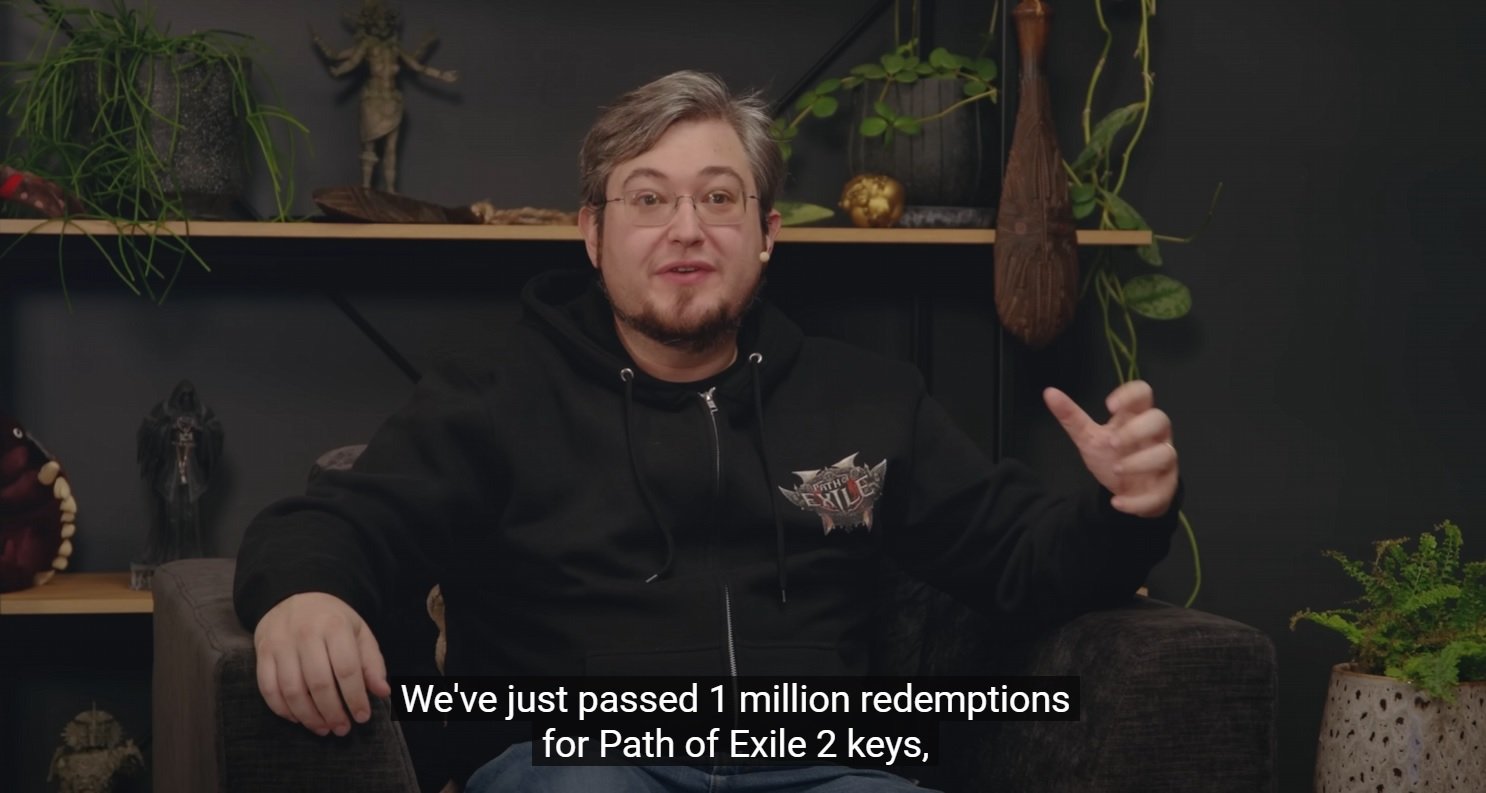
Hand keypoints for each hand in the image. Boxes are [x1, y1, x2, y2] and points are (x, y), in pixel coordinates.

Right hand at [253, 592, 389, 735]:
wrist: (292, 596)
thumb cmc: (331, 620)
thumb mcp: (359, 632)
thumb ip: (372, 662)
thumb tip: (382, 692)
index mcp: (334, 626)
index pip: (346, 669)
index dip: (355, 697)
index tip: (362, 717)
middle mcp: (305, 634)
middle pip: (318, 683)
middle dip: (332, 712)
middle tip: (342, 728)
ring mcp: (280, 644)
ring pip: (292, 690)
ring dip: (308, 716)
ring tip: (323, 728)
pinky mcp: (262, 654)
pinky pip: (268, 689)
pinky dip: (283, 709)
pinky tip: (298, 718)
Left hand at [1043, 380, 1178, 517]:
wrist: (1126, 490)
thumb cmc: (1113, 456)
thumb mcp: (1089, 437)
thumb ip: (1071, 416)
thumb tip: (1049, 392)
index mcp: (1137, 418)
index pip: (1144, 394)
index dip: (1131, 394)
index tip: (1109, 405)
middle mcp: (1156, 436)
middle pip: (1160, 420)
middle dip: (1137, 430)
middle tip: (1112, 442)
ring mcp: (1164, 462)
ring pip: (1167, 454)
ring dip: (1140, 462)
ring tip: (1115, 469)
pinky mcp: (1165, 488)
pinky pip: (1159, 494)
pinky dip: (1138, 500)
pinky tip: (1116, 502)